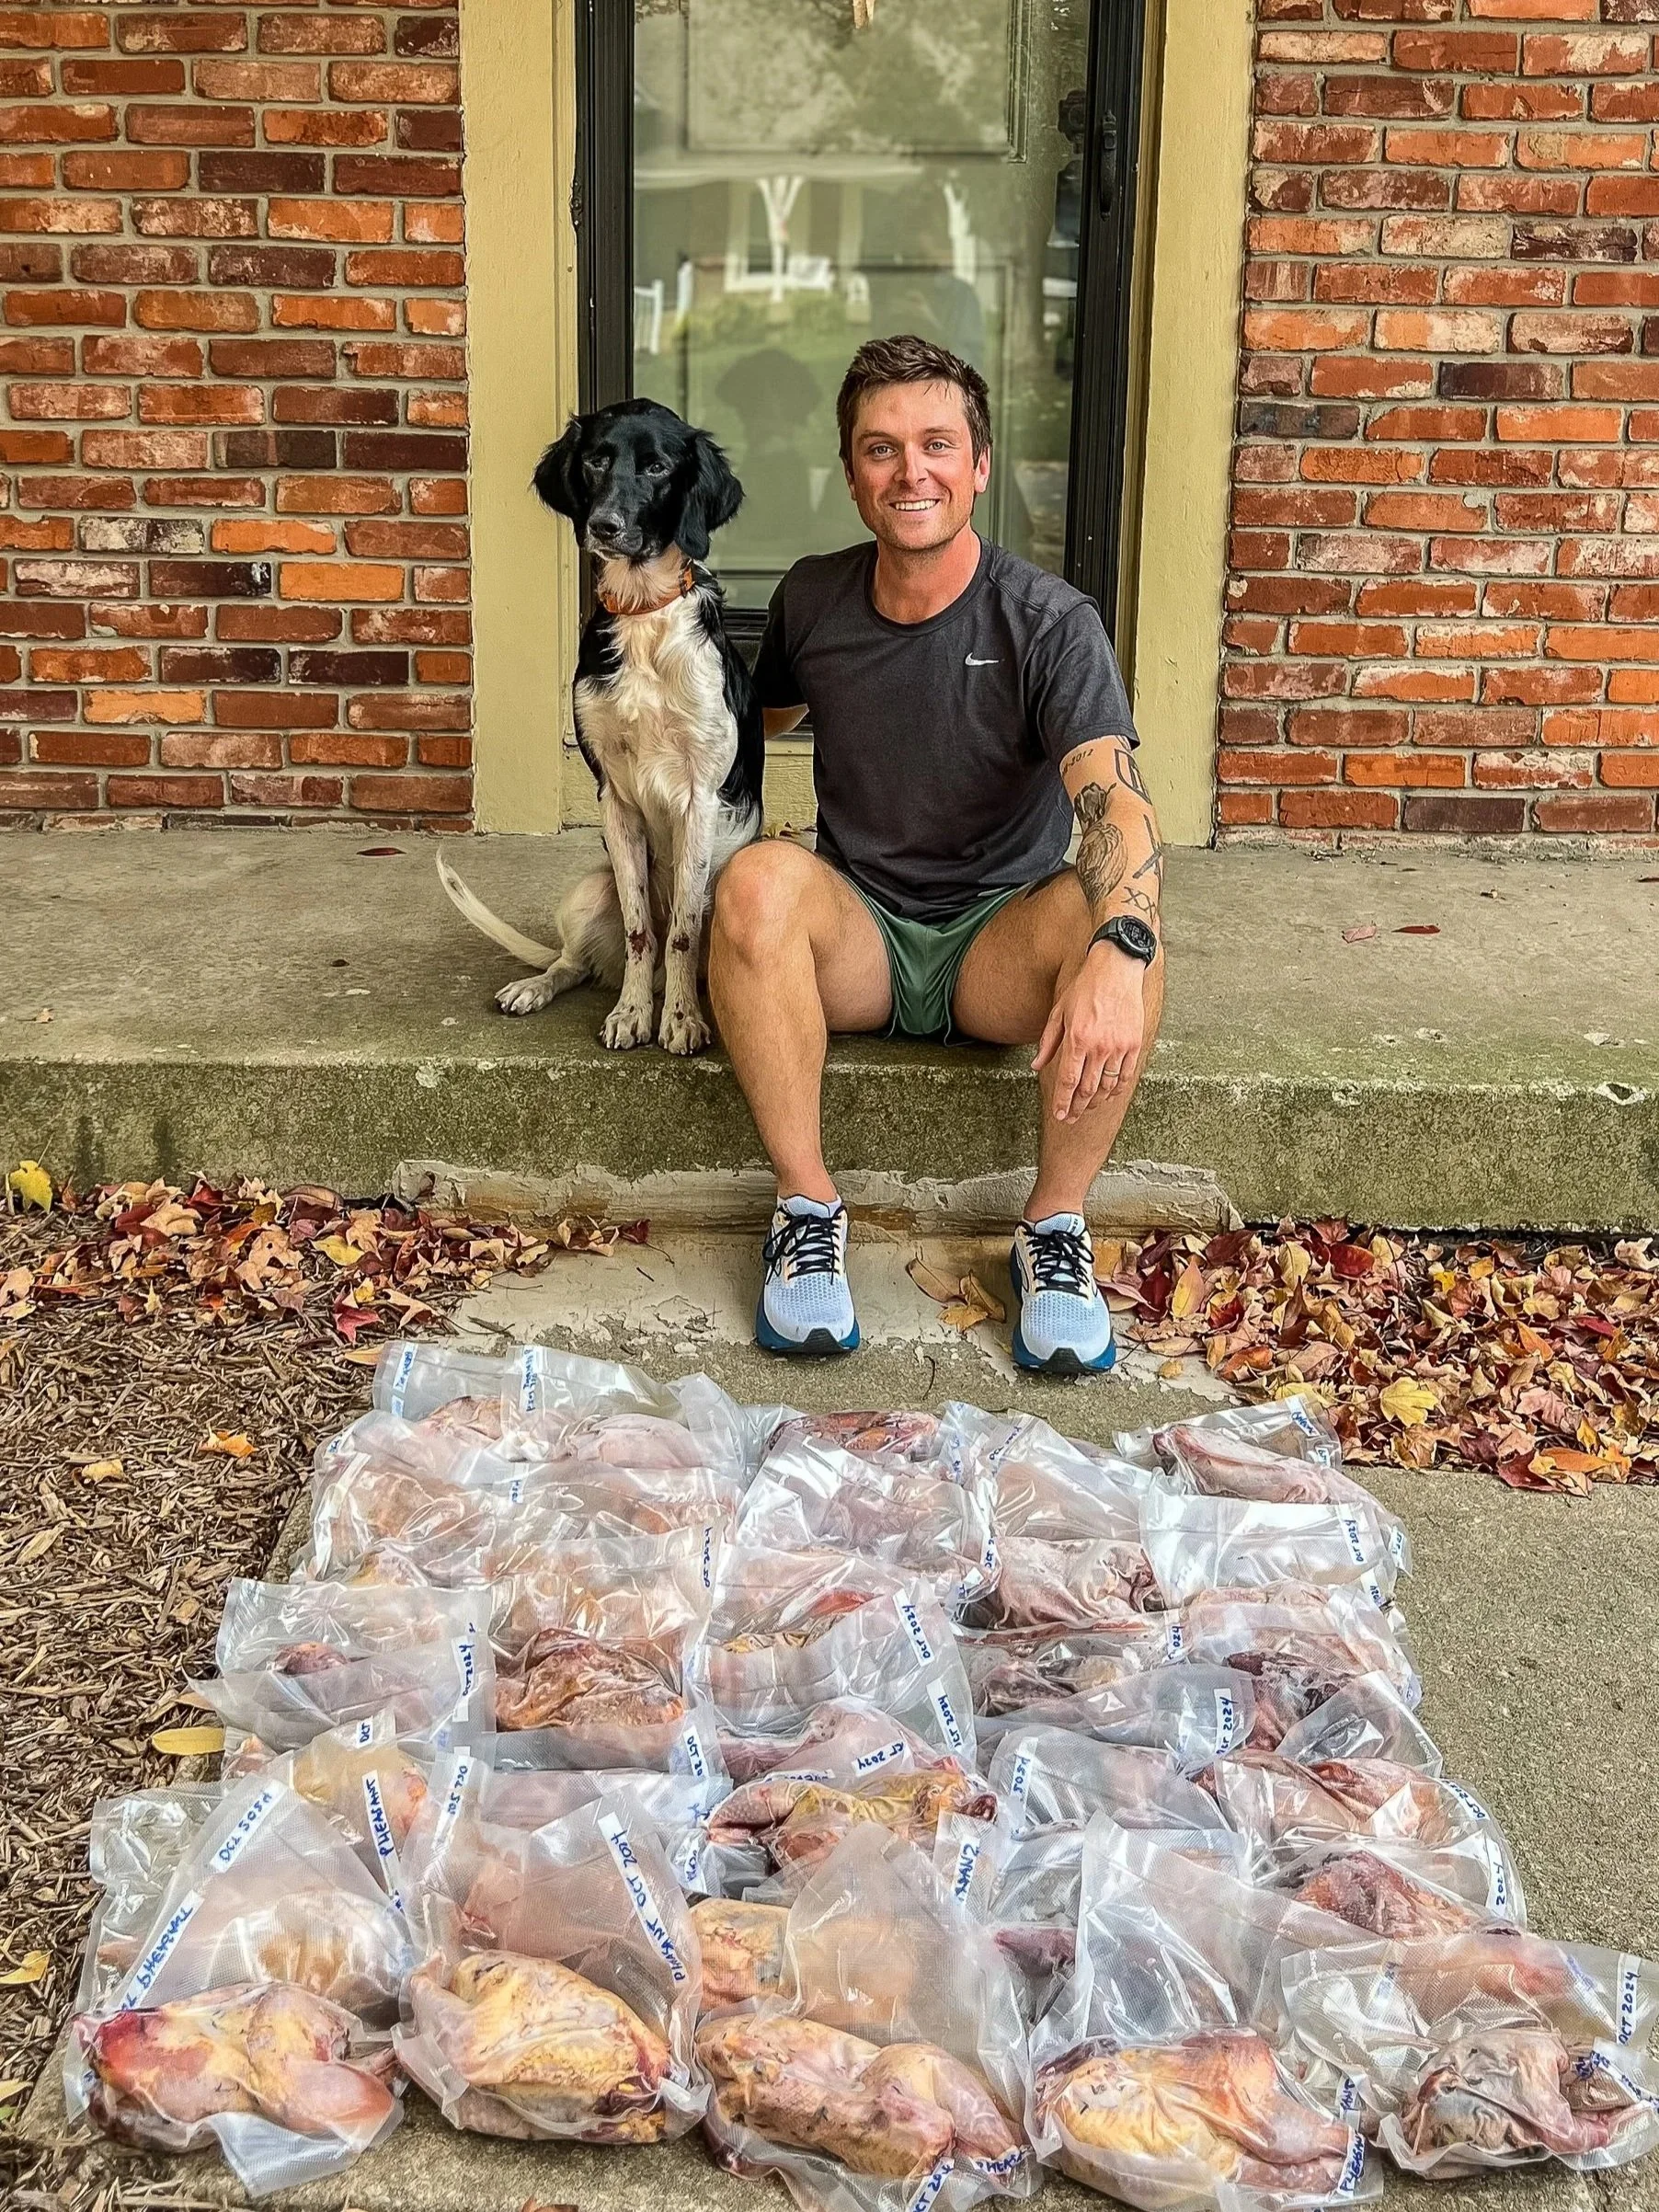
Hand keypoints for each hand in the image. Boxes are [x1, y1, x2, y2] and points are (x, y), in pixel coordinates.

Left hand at [1032, 944, 1146, 1124]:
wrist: (1117, 969)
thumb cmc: (1085, 988)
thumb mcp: (1059, 1012)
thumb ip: (1048, 1042)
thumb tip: (1036, 1066)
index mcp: (1077, 1039)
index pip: (1067, 1081)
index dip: (1062, 1102)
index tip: (1059, 1115)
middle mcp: (1099, 1047)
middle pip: (1087, 1089)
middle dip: (1076, 1108)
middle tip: (1070, 1118)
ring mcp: (1119, 1047)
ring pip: (1107, 1086)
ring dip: (1096, 1102)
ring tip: (1086, 1107)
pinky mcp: (1133, 1043)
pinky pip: (1126, 1075)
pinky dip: (1116, 1089)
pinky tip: (1108, 1094)